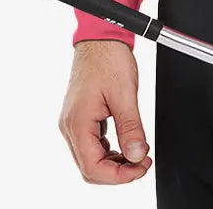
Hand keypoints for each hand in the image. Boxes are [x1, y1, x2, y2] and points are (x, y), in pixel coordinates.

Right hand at [58, 39, 152, 183]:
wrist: (101, 36)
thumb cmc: (108, 58)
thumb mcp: (125, 94)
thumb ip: (131, 128)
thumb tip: (136, 156)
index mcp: (77, 122)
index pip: (93, 167)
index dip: (119, 176)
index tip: (141, 168)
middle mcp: (70, 125)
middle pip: (90, 167)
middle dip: (118, 172)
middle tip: (143, 162)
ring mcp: (73, 121)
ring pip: (90, 158)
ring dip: (114, 162)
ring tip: (137, 154)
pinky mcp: (80, 116)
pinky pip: (92, 144)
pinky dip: (109, 149)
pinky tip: (125, 143)